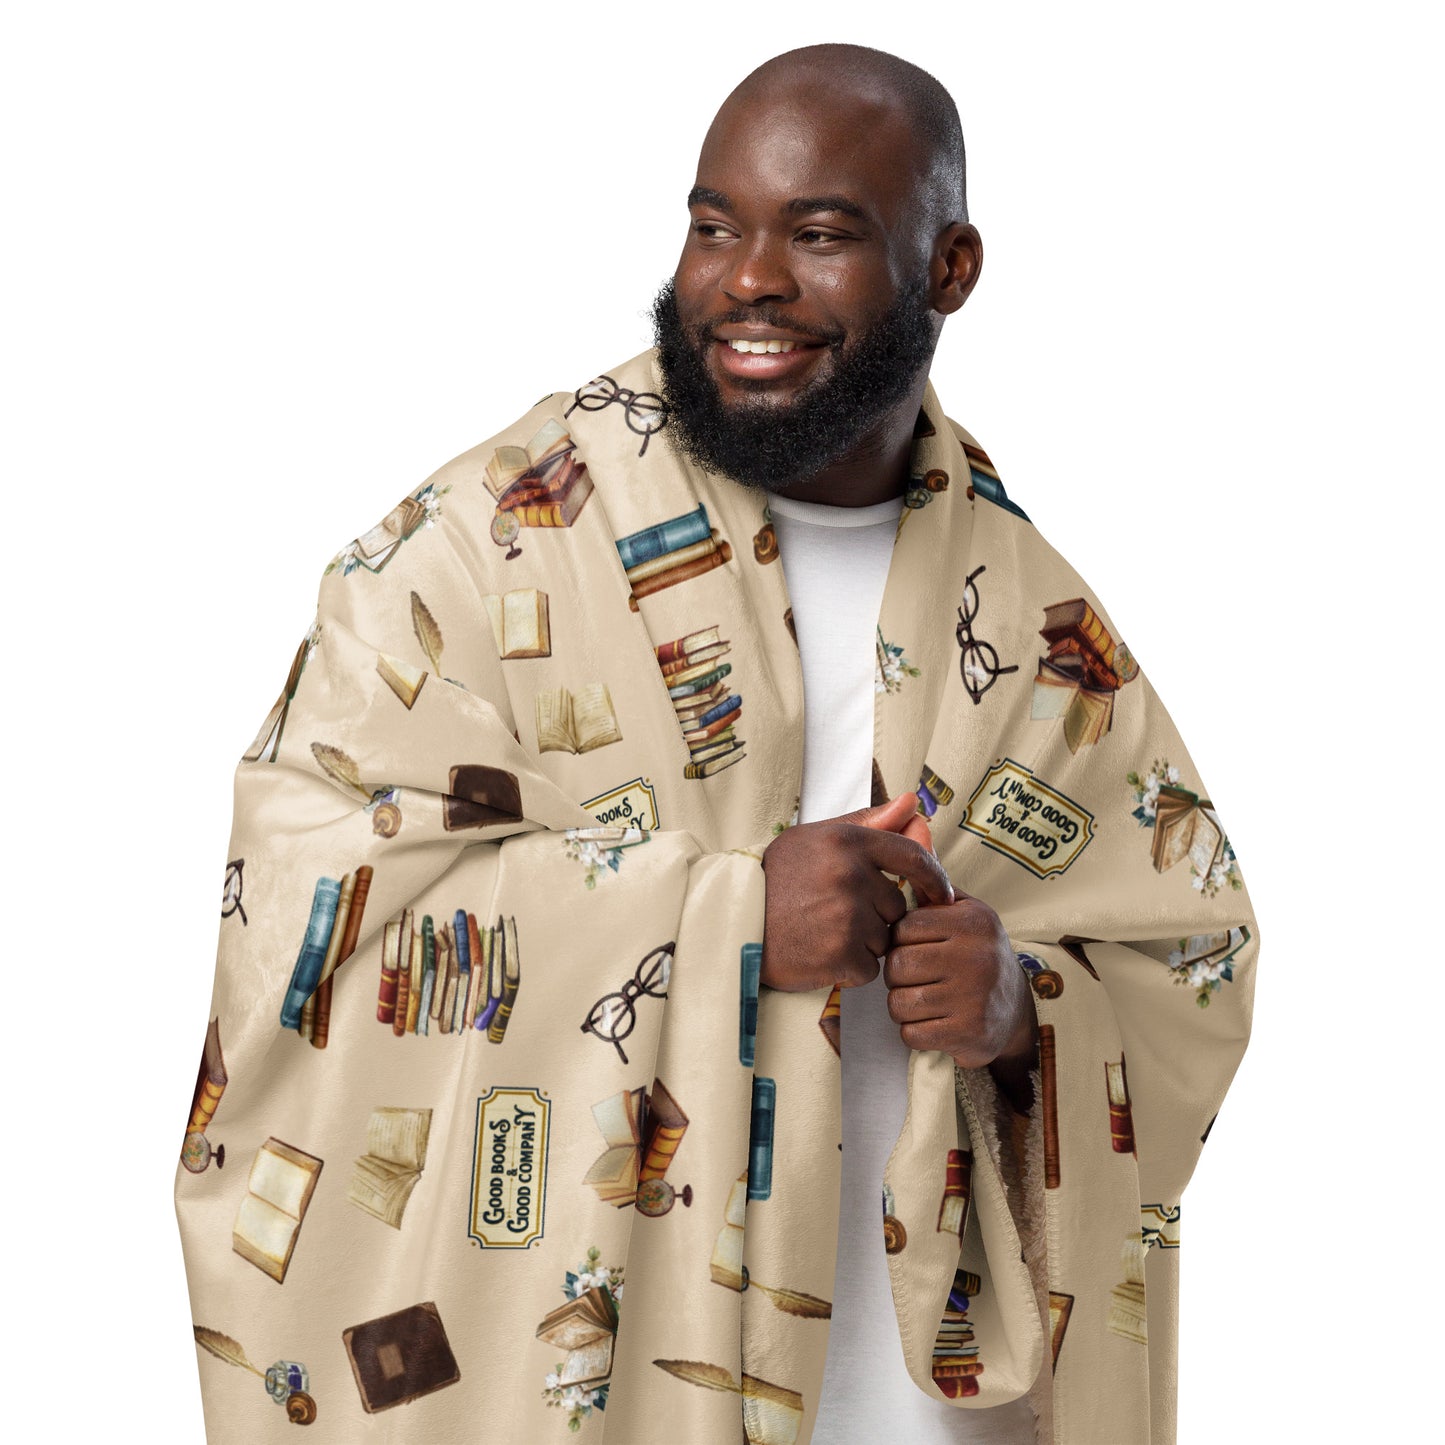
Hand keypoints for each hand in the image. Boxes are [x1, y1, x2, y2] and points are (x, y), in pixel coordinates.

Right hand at [759, 792, 953, 992]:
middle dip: (876, 914)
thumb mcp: (814, 838)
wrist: (734, 924)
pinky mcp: (841, 955)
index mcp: (847, 841)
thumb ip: (867, 822)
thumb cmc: (774, 880)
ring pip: (884, 938)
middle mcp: (850, 876)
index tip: (940, 892)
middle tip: (835, 914)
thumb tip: (912, 802)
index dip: (933, 876)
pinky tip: (821, 953)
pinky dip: (851, 967)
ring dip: (863, 942)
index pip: (912, 856)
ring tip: (823, 932)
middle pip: (896, 904)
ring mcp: (846, 916)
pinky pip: (869, 967)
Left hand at [883, 887, 1038, 1110]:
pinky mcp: (969, 1033)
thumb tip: (904, 864)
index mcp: (973, 922)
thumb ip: (936, 892)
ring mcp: (974, 998)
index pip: (904, 927)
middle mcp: (977, 957)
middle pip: (897, 965)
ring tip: (922, 1000)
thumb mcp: (967, 915)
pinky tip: (932, 1022)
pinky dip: (914, 1031)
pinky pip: (911, 1033)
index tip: (913, 949)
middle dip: (897, 975)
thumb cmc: (978, 955)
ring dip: (902, 1005)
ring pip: (899, 1002)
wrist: (1015, 1010)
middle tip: (914, 978)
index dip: (899, 941)